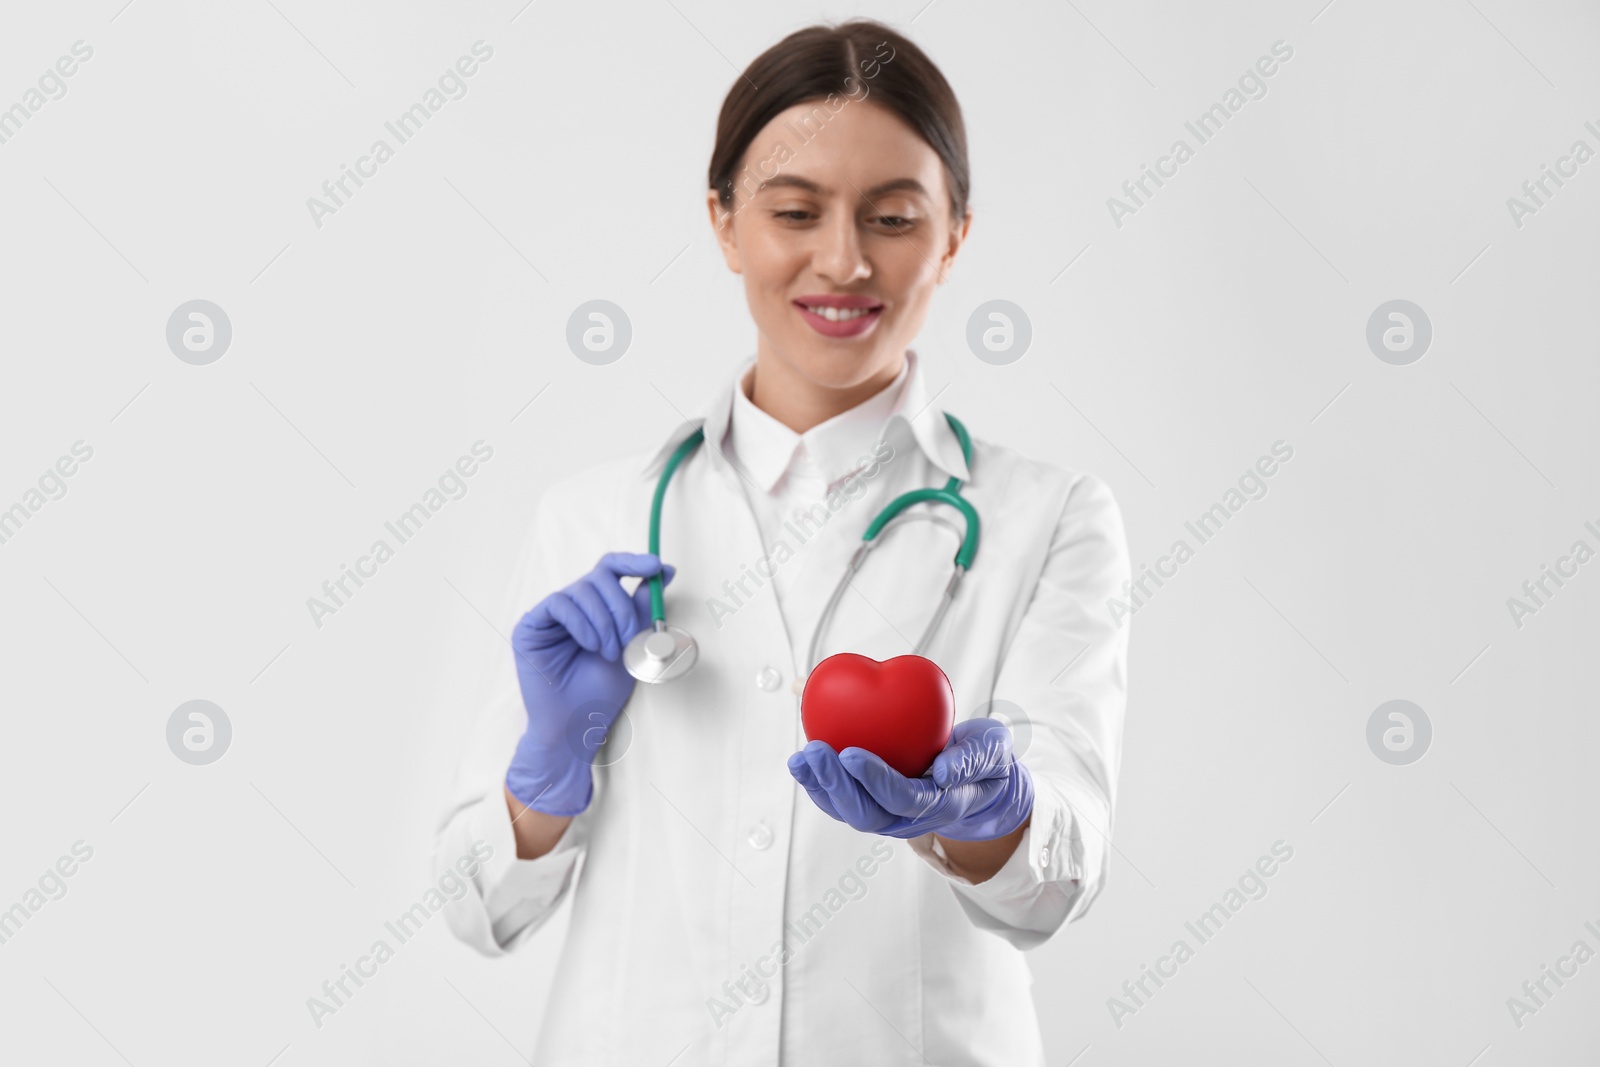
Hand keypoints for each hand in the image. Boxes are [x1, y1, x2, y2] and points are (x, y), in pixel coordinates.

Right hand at [505, 552, 673, 815]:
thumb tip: (663, 571)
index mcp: (595, 607)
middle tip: (628, 638)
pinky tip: (589, 645)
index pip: (610, 569)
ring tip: (609, 652)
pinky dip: (581, 623)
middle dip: (621, 606)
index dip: (633, 561)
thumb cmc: (602, 690)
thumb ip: (642, 608)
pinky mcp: (530, 626)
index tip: (655, 566)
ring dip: (604, 621)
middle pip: (599, 577)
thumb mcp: (632, 643)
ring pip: (581, 589)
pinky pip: (558, 604)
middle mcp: (571, 606)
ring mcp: (549, 615)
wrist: (579, 724)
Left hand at [786, 718, 1032, 841]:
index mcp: (942, 804)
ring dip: (820, 786)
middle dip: (835, 784)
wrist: (978, 779)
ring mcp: (889, 815)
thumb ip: (974, 758)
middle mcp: (910, 818)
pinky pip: (842, 800)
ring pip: (848, 811)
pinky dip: (819, 783)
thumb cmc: (984, 760)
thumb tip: (941, 771)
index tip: (851, 753)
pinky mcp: (873, 804)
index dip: (875, 780)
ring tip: (800, 758)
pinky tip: (803, 762)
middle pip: (867, 813)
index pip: (903, 799)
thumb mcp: (993, 752)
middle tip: (814, 750)